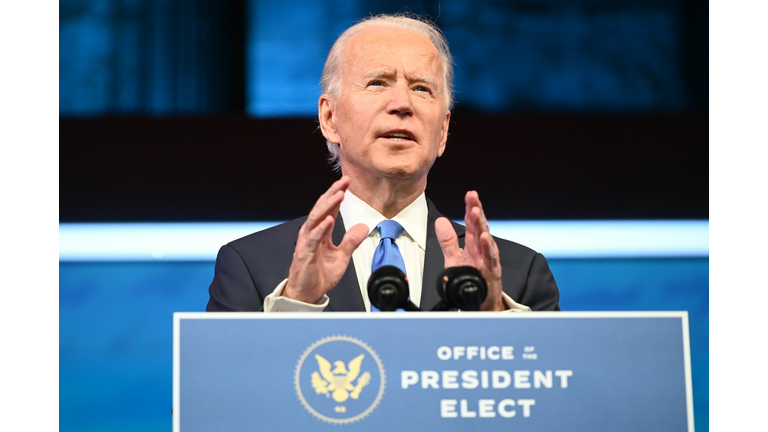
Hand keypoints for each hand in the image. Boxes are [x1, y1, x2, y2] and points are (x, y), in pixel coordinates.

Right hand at [283, 177, 368, 303]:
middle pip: (321, 208)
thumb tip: (363, 227)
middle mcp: (312, 233)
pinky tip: (329, 220)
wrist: (307, 294)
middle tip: (343, 182)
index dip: (337, 195)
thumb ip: (351, 241)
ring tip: (338, 195)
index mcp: (321, 233)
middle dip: (332, 194)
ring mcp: (307, 242)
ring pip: (315, 219)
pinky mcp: (304, 254)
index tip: (346, 183)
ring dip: (327, 206)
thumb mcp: (342, 257)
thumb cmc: (319, 275)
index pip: (329, 209)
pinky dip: (321, 228)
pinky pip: (313, 238)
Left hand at [435, 191, 504, 310]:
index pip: (472, 222)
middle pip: (479, 226)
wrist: (481, 302)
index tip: (469, 194)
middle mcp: (482, 248)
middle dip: (476, 210)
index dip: (470, 207)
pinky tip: (483, 238)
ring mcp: (488, 259)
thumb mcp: (454, 258)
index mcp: (473, 244)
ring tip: (475, 211)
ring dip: (481, 225)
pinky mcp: (491, 272)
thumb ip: (447, 240)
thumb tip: (440, 221)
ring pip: (486, 239)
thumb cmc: (471, 278)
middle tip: (473, 196)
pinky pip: (490, 259)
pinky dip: (487, 248)